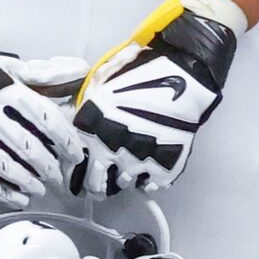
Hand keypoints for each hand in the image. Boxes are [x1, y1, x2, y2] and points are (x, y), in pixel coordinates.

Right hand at [0, 0, 75, 206]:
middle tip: (58, 177)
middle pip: (26, 144)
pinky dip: (0, 191)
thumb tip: (70, 76)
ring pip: (3, 164)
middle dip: (47, 165)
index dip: (63, 138)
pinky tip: (17, 199)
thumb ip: (27, 75)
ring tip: (39, 189)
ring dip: (26, 181)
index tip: (75, 154)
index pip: (42, 116)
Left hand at [72, 0, 239, 195]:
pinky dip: (147, 181)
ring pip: (122, 185)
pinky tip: (148, 171)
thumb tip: (74, 113)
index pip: (74, 163)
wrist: (184, 77)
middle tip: (100, 185)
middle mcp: (109, 148)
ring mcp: (137, 162)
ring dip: (123, 180)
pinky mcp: (162, 169)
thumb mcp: (103, 79)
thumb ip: (86, 102)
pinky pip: (149, 185)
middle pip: (95, 185)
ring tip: (128, 169)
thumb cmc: (141, 72)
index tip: (80, 173)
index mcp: (91, 127)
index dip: (75, 172)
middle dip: (96, 187)